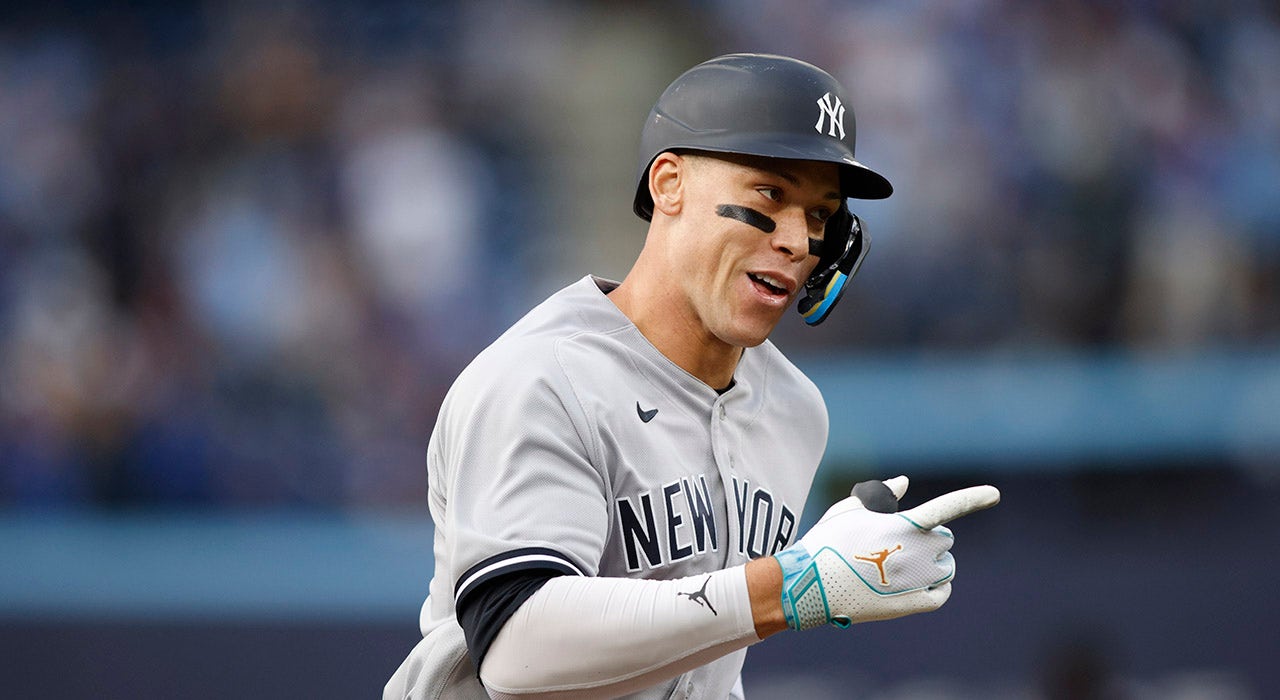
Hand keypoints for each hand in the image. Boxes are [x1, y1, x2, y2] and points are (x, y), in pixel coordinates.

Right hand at [773, 476, 998, 629]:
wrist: (810, 584)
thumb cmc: (826, 541)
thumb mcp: (850, 509)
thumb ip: (882, 494)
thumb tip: (905, 482)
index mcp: (903, 525)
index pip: (946, 507)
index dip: (972, 498)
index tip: (994, 493)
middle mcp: (916, 552)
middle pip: (944, 540)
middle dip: (930, 540)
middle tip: (900, 543)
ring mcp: (916, 580)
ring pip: (946, 568)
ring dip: (933, 564)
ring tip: (901, 565)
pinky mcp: (912, 604)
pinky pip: (942, 594)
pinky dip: (937, 587)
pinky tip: (920, 584)